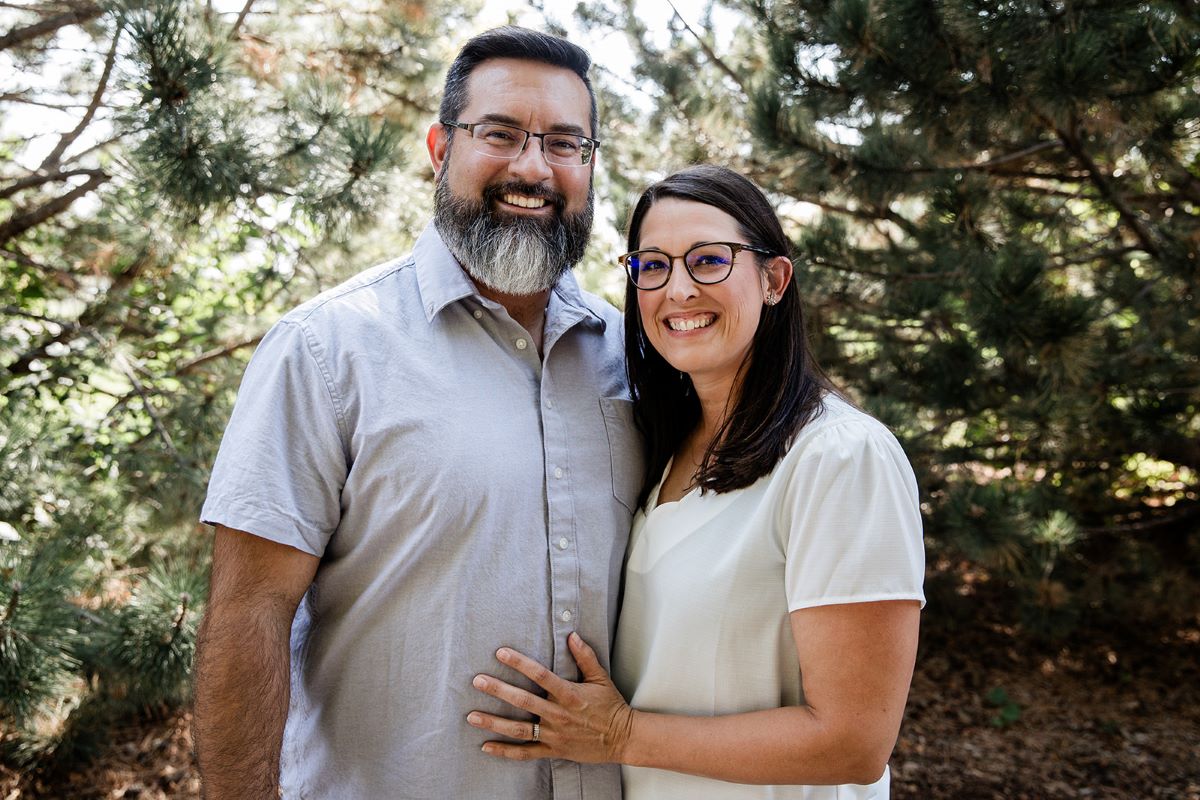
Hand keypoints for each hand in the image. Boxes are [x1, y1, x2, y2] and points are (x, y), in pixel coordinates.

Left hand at [468, 632, 634, 763]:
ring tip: (472, 716)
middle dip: (498, 690)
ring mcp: (555, 734)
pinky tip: (486, 746)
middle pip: (523, 701)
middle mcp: (558, 714)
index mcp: (569, 693)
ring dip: (494, 722)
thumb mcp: (601, 678)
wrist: (622, 738)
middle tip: (477, 681)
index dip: (519, 663)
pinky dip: (505, 752)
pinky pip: (526, 752)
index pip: (540, 675)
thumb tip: (572, 635)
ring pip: (519, 729)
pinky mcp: (554, 750)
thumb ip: (585, 656)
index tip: (500, 653)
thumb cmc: (610, 706)